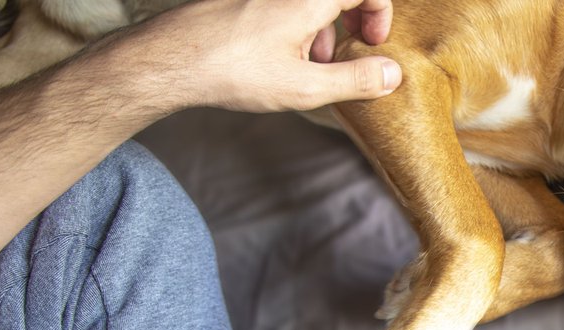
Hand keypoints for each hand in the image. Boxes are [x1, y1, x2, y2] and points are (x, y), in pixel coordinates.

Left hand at [138, 0, 401, 112]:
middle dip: (353, 19)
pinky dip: (295, 25)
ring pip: (309, 1)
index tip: (372, 44)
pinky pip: (283, 5)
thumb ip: (356, 80)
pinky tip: (280, 58)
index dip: (379, 13)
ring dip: (321, 27)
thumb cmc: (234, 71)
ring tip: (312, 64)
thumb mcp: (306, 87)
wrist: (171, 60)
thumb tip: (392, 74)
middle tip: (353, 49)